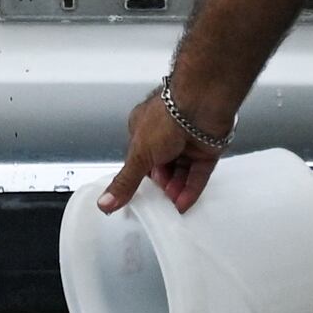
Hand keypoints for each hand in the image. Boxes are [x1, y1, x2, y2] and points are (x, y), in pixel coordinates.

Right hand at [99, 85, 226, 212]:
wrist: (201, 104)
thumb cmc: (167, 116)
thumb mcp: (138, 154)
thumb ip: (125, 182)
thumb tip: (105, 201)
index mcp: (143, 129)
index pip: (139, 160)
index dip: (139, 179)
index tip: (137, 198)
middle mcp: (166, 134)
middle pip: (162, 169)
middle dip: (160, 188)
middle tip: (156, 204)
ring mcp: (187, 142)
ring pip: (181, 173)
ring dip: (175, 191)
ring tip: (170, 207)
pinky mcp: (206, 149)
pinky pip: (198, 174)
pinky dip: (191, 190)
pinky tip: (184, 204)